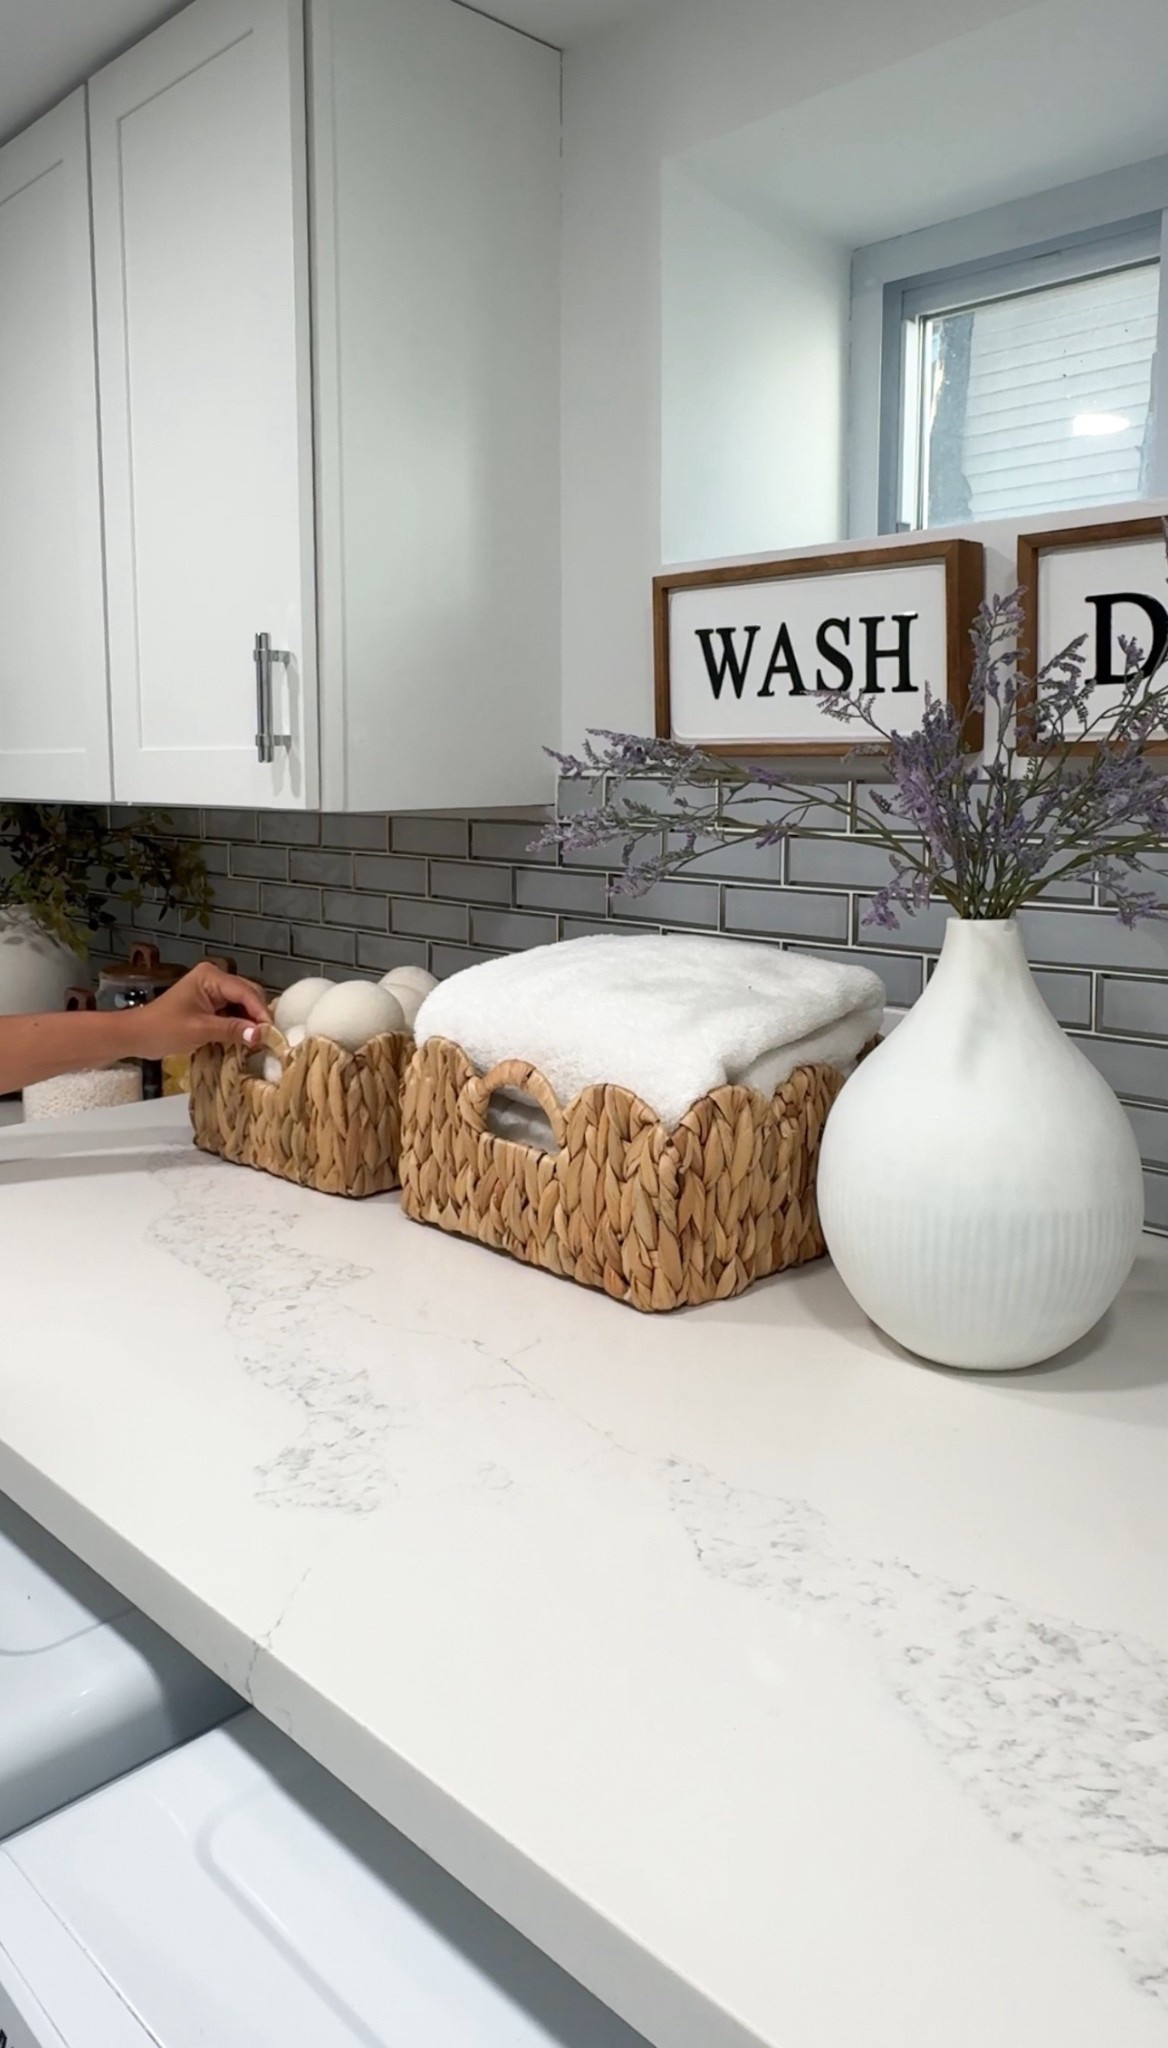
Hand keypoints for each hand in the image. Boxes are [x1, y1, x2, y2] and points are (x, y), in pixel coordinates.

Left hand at [129, 962, 269, 1058]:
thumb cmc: (163, 1029)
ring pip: (243, 1004)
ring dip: (250, 1022)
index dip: (260, 1012)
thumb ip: (231, 1030)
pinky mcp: (211, 1004)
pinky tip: (245, 1039)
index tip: (271, 1033)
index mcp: (211, 976)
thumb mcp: (200, 1030)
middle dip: (257, 1016)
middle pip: (248, 995)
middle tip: (267, 1039)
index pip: (245, 991)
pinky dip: (240, 1025)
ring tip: (258, 1042)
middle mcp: (215, 978)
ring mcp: (213, 991)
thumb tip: (259, 1036)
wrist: (137, 1035)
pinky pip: (234, 1012)